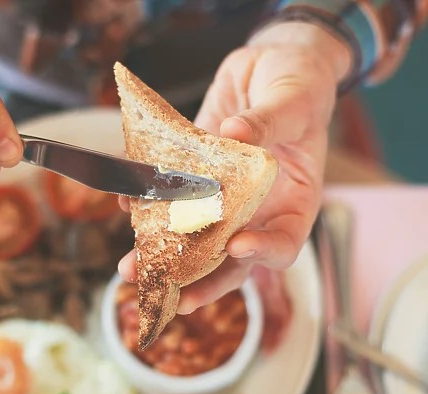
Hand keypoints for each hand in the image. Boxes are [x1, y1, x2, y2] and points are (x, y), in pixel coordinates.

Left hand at [119, 22, 350, 312]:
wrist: (271, 64)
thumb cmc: (300, 83)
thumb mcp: (294, 98)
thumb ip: (269, 121)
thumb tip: (235, 134)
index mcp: (295, 201)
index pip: (284, 242)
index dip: (263, 252)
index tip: (237, 246)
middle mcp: (258, 209)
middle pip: (231, 259)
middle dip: (199, 279)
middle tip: (169, 295)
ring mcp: (224, 198)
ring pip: (195, 238)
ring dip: (163, 255)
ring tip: (130, 268)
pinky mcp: (196, 178)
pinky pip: (172, 199)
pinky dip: (148, 205)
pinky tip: (127, 204)